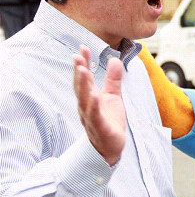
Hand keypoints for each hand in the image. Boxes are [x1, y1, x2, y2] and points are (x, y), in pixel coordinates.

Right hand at [73, 45, 125, 165]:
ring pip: (85, 101)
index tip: (82, 48)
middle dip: (79, 72)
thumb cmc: (109, 121)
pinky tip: (95, 96)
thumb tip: (115, 59)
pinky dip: (94, 106)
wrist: (111, 148)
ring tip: (82, 70)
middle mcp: (87, 107)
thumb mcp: (114, 96)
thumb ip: (113, 79)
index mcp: (90, 98)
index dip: (83, 63)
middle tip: (77, 56)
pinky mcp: (101, 128)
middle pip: (81, 87)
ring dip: (83, 86)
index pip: (85, 78)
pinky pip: (96, 117)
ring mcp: (92, 118)